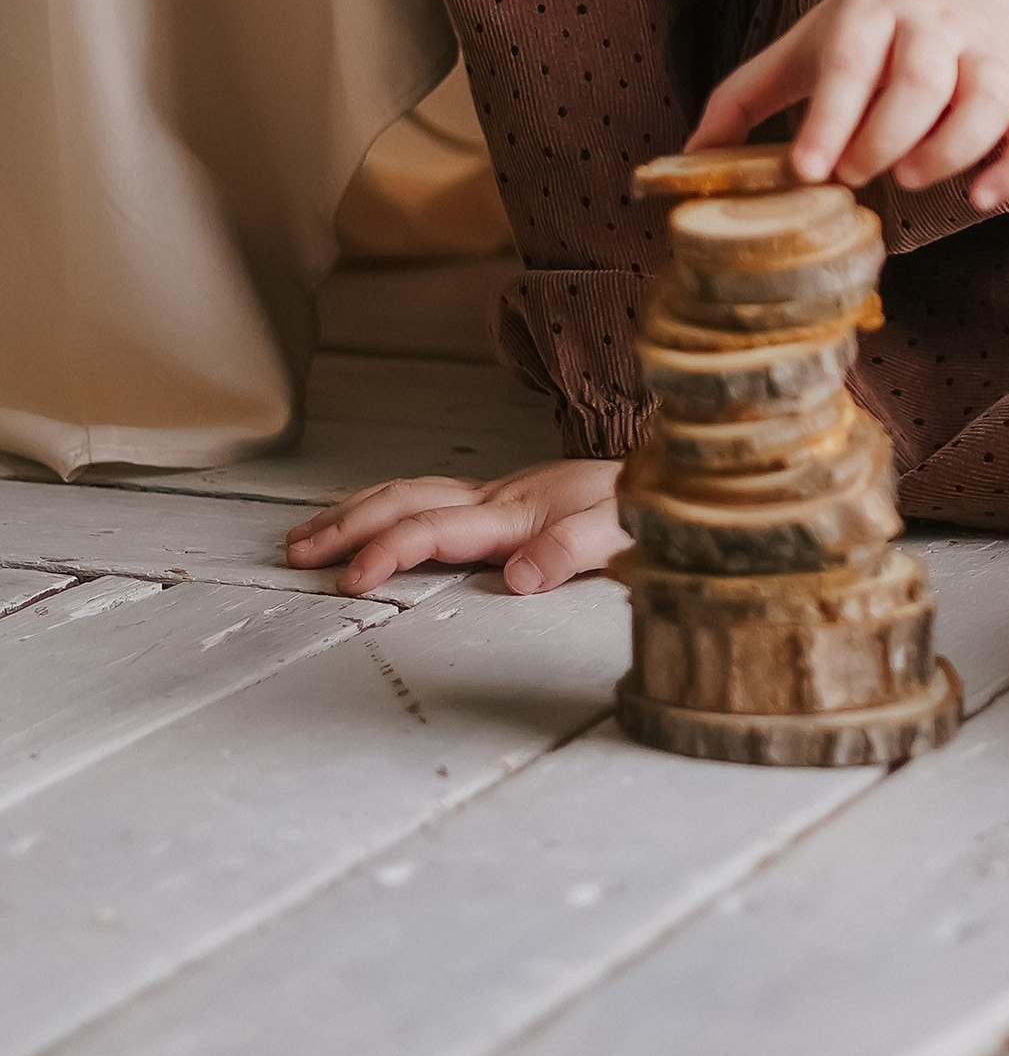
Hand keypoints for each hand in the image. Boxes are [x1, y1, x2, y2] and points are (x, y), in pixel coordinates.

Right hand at [285, 455, 624, 596]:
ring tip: (304, 538)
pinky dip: (380, 506)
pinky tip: (362, 519)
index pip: (434, 528)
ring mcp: (492, 496)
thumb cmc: (639, 509)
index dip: (388, 551)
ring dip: (352, 513)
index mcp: (513, 512)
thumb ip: (570, 553)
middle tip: (298, 555)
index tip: (350, 579)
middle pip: (403, 502)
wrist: (664, 476)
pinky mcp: (497, 502)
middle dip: (346, 526)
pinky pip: (423, 498)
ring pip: (406, 493)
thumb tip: (516, 579)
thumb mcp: (619, 535)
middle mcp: (494, 499)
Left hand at [692, 0, 1008, 209]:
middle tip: (854, 174)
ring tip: (911, 180)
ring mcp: (988, 54)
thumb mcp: (807, 42)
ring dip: (950, 149)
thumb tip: (688, 158)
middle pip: (921, 80)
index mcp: (871, 13)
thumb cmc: (876, 25)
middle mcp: (935, 27)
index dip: (830, 118)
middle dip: (885, 136)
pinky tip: (982, 200)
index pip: (850, 62)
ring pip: (987, 99)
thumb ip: (747, 95)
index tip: (807, 171)